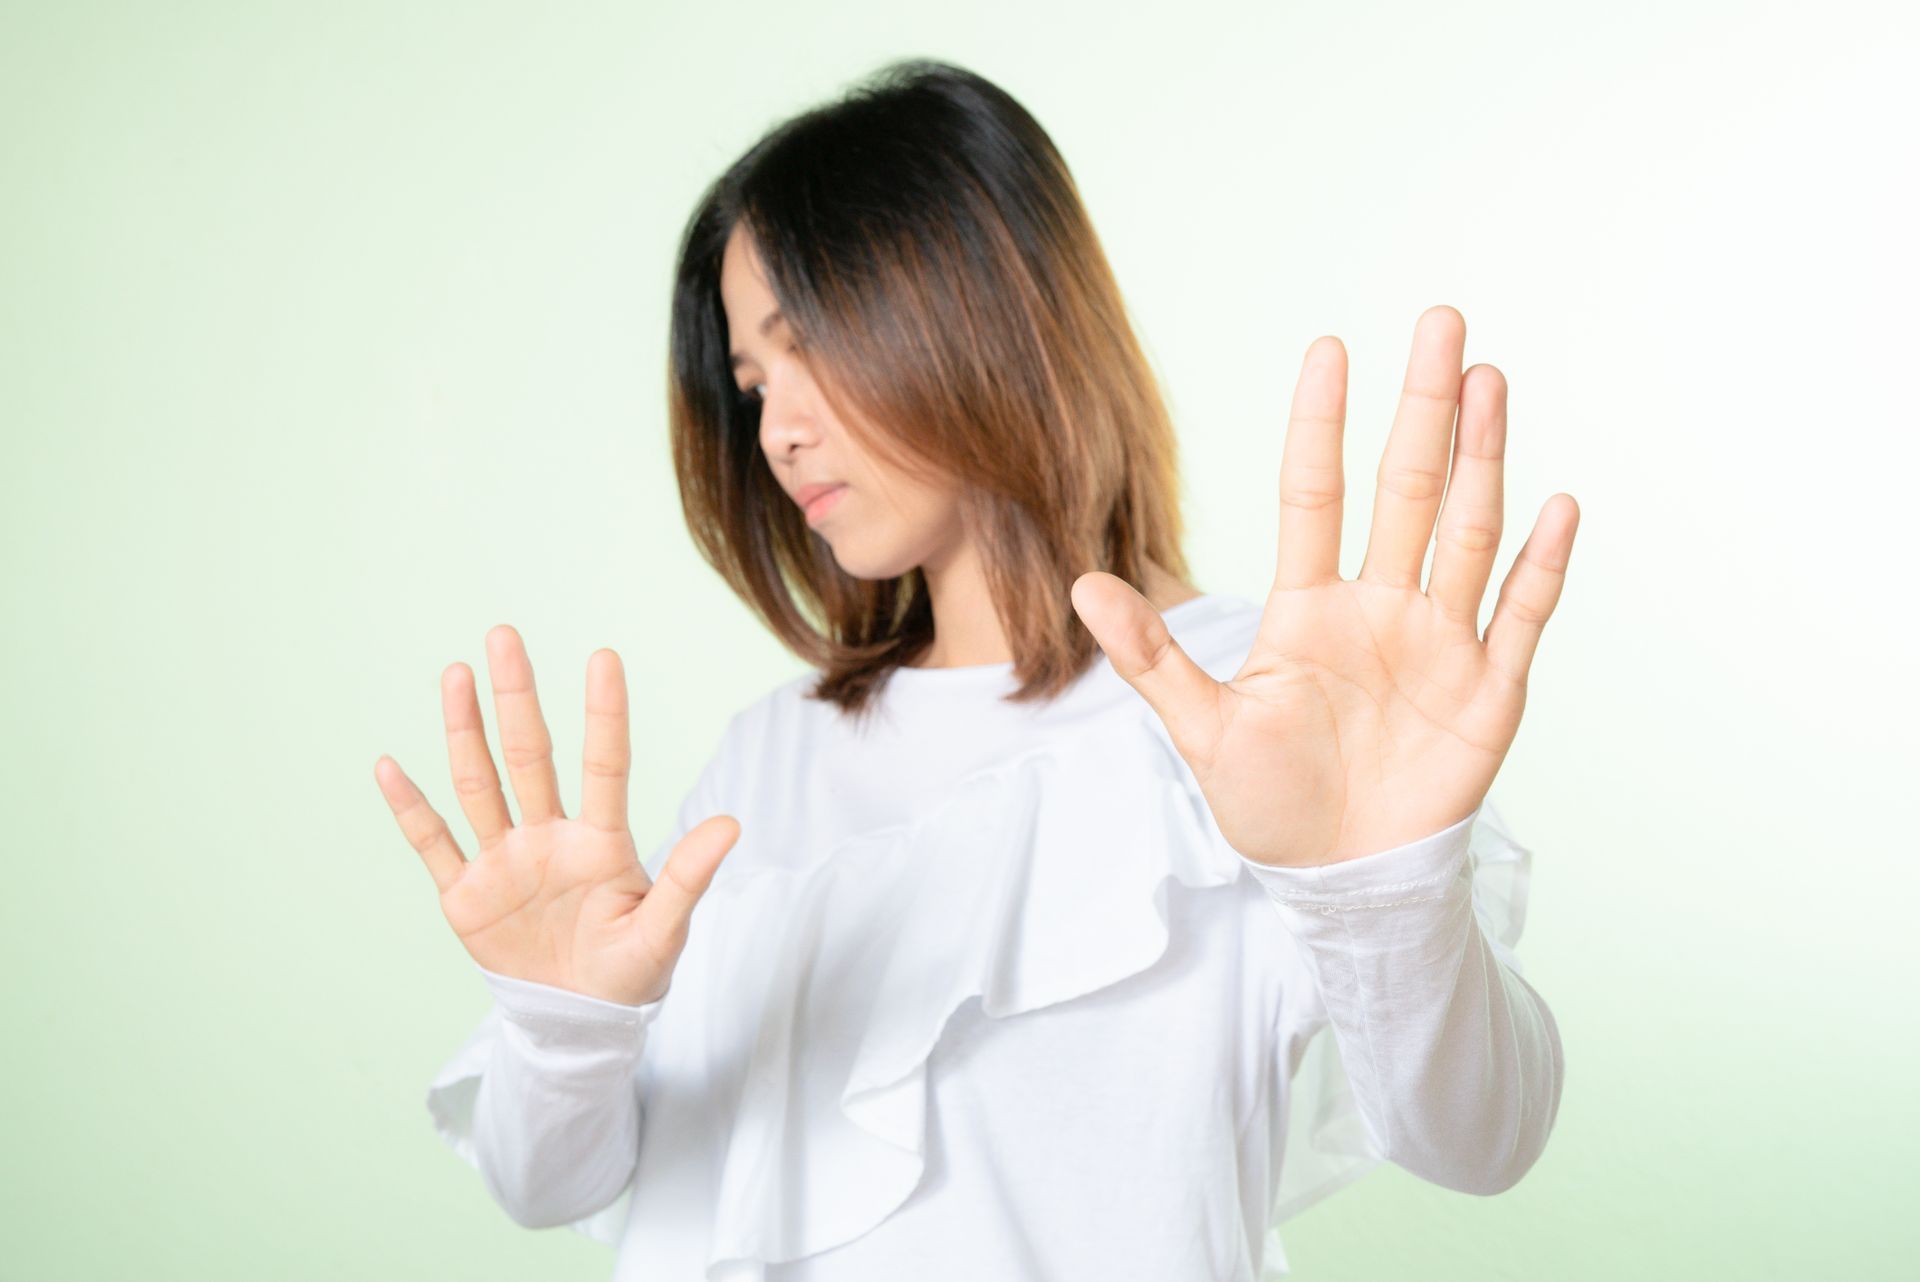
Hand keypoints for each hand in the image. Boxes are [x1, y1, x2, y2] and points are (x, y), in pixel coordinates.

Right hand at [375, 625, 739, 1004]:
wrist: (579, 1023)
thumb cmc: (629, 973)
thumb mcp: (662, 931)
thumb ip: (688, 878)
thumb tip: (731, 824)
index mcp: (600, 842)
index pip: (604, 764)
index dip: (604, 714)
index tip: (604, 657)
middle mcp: (548, 836)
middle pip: (528, 755)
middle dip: (516, 697)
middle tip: (504, 634)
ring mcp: (504, 861)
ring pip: (480, 784)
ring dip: (464, 731)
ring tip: (455, 674)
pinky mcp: (467, 894)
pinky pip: (433, 844)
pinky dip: (410, 809)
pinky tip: (389, 766)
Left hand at [1072, 306, 1578, 866]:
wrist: (1337, 878)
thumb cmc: (1267, 802)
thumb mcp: (1202, 728)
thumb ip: (1151, 656)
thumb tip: (1082, 585)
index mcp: (1309, 606)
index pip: (1316, 493)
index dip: (1321, 424)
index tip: (1330, 346)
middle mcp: (1381, 606)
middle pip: (1406, 489)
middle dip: (1424, 409)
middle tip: (1441, 322)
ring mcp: (1440, 642)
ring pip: (1466, 531)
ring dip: (1482, 459)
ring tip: (1490, 381)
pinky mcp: (1490, 691)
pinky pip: (1522, 616)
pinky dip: (1540, 565)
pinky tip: (1558, 504)